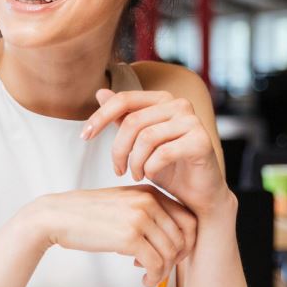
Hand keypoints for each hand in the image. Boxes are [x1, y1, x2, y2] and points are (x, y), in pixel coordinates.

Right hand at [30, 185, 196, 286]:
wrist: (58, 216)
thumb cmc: (89, 215)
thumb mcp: (124, 205)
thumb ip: (149, 215)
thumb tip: (173, 243)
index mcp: (150, 192)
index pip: (189, 219)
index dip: (187, 242)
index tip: (174, 255)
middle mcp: (148, 201)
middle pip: (183, 237)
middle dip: (176, 259)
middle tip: (160, 268)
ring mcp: (140, 218)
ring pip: (170, 253)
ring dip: (163, 271)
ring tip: (149, 276)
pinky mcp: (129, 237)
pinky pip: (156, 264)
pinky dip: (154, 277)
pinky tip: (143, 280)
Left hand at [82, 89, 228, 216]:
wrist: (198, 195)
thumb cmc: (169, 168)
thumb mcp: (139, 143)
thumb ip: (123, 118)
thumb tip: (100, 92)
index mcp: (163, 100)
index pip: (124, 99)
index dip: (101, 116)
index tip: (85, 136)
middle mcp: (180, 105)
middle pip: (133, 121)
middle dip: (118, 149)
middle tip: (118, 170)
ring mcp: (192, 121)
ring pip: (146, 137)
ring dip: (135, 162)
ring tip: (135, 175)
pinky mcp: (201, 141)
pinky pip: (163, 153)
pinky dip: (151, 168)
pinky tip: (150, 176)